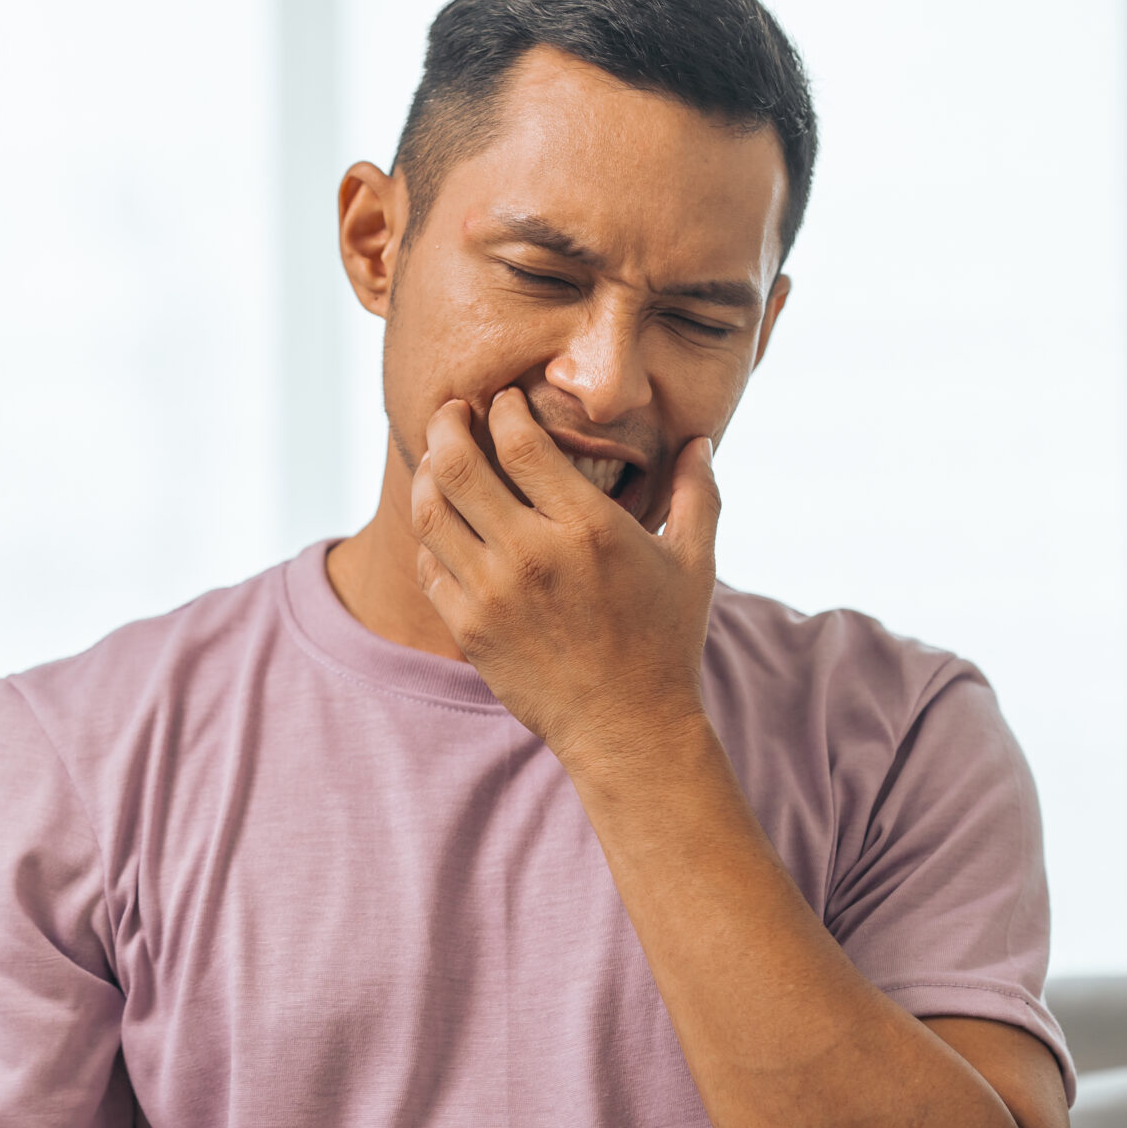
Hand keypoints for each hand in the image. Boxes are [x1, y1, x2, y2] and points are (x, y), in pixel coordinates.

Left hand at [407, 388, 720, 773]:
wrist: (627, 727)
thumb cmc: (665, 641)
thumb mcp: (694, 564)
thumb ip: (697, 495)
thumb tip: (698, 441)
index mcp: (588, 527)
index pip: (519, 441)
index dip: (503, 408)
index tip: (503, 400)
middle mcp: (533, 554)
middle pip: (457, 463)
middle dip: (446, 422)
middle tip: (451, 410)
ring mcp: (493, 594)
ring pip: (431, 510)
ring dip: (428, 473)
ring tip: (438, 460)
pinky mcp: (469, 628)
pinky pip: (429, 564)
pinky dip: (431, 536)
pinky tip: (446, 525)